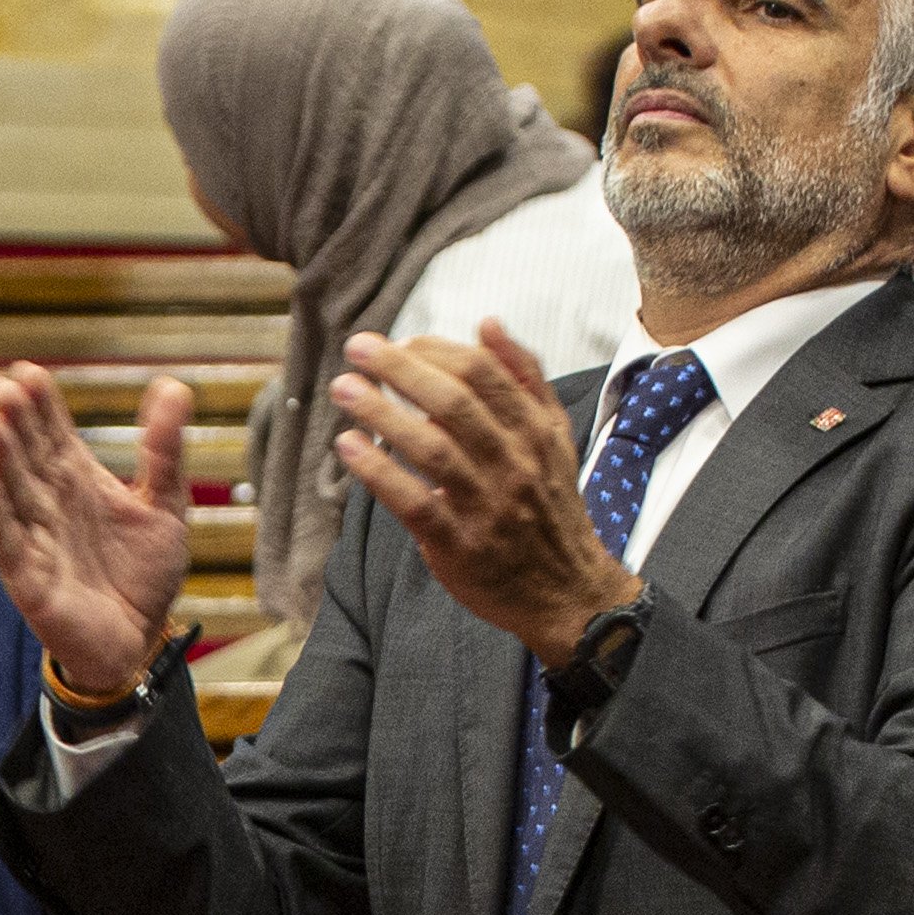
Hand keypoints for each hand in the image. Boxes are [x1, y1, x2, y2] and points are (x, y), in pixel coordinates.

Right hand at [0, 366, 192, 692]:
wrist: (142, 636)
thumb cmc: (145, 571)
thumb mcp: (165, 503)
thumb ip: (164, 450)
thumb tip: (173, 386)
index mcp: (79, 482)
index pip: (54, 435)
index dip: (41, 405)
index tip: (28, 372)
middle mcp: (50, 504)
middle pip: (27, 455)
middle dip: (14, 421)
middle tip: (2, 387)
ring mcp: (35, 537)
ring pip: (11, 490)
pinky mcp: (28, 575)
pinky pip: (4, 538)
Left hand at [327, 323, 636, 666]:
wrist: (568, 590)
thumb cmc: (550, 505)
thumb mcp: (555, 436)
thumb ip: (526, 378)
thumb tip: (488, 325)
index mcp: (536, 431)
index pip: (484, 373)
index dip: (435, 349)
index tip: (399, 341)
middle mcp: (514, 463)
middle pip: (454, 402)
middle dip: (401, 369)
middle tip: (358, 348)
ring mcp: (487, 505)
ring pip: (431, 448)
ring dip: (382, 413)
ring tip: (344, 388)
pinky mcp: (460, 544)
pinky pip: (416, 502)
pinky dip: (380, 472)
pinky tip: (348, 446)